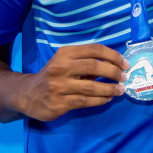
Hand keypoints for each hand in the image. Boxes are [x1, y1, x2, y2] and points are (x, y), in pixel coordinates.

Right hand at [11, 44, 127, 121]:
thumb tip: (115, 65)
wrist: (27, 94)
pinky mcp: (59, 103)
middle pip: (94, 66)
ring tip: (120, 90)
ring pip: (91, 87)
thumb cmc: (53, 76)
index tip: (125, 64)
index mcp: (65, 53)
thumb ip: (86, 62)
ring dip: (110, 89)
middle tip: (124, 78)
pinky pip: (85, 101)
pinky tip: (107, 98)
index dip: (113, 56)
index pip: (94, 50)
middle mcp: (61, 67)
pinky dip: (100, 100)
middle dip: (114, 72)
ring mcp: (59, 86)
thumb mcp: (66, 63)